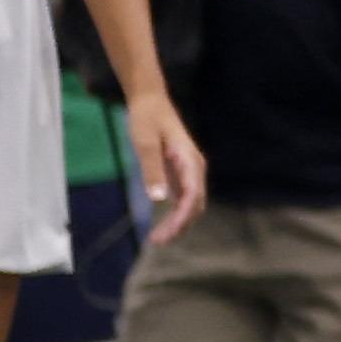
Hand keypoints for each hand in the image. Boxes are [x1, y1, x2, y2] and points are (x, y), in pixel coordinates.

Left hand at [124, 96, 209, 243]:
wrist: (150, 100)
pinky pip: (183, 199)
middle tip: (157, 241)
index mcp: (190, 161)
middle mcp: (195, 168)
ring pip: (190, 204)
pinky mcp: (181, 173)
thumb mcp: (145, 143)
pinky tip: (161, 225)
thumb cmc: (147, 118)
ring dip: (178, 223)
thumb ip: (152, 170)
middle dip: (180, 226)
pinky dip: (175, 214)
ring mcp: (189, 171)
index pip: (193, 196)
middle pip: (195, 205)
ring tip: (157, 238)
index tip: (168, 234)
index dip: (182, 218)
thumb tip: (158, 200)